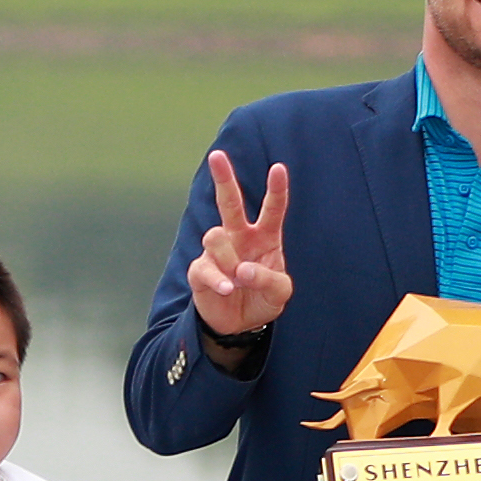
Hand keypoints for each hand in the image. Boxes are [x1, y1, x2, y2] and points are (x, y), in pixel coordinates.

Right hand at [191, 151, 293, 338]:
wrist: (239, 324)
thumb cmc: (262, 300)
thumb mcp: (279, 293)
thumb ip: (269, 279)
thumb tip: (242, 269)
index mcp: (264, 237)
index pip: (272, 210)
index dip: (276, 190)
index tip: (278, 168)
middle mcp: (239, 238)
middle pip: (229, 203)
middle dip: (224, 179)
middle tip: (217, 156)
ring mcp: (217, 252)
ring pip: (215, 237)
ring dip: (229, 260)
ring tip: (238, 282)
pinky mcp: (200, 270)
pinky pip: (205, 267)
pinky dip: (218, 280)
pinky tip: (227, 289)